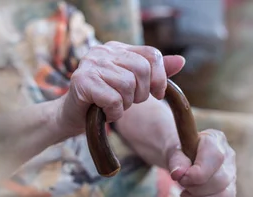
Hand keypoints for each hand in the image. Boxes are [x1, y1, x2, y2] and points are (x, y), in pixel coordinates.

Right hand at [55, 41, 184, 135]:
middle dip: (140, 94)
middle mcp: (102, 51)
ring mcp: (90, 64)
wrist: (72, 116)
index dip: (160, 77)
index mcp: (116, 49)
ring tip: (114, 106)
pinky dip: (114, 112)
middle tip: (128, 102)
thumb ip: (154, 73)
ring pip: (128, 85)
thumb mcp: (132, 85)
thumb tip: (181, 60)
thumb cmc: (102, 101)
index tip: (157, 94)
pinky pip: (114, 99)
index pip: (151, 54)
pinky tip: (105, 113)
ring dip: (125, 104)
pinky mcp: (82, 81)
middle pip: (141, 70)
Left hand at [170, 129, 236, 196]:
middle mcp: (228, 155)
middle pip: (220, 179)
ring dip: (200, 195)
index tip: (181, 177)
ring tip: (187, 189)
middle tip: (181, 181)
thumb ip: (176, 160)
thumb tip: (178, 173)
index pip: (215, 156)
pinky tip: (193, 195)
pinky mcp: (230, 187)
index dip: (198, 172)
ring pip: (224, 192)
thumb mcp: (173, 152)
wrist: (183, 159)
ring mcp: (232, 172)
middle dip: (196, 185)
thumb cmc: (180, 154)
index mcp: (215, 139)